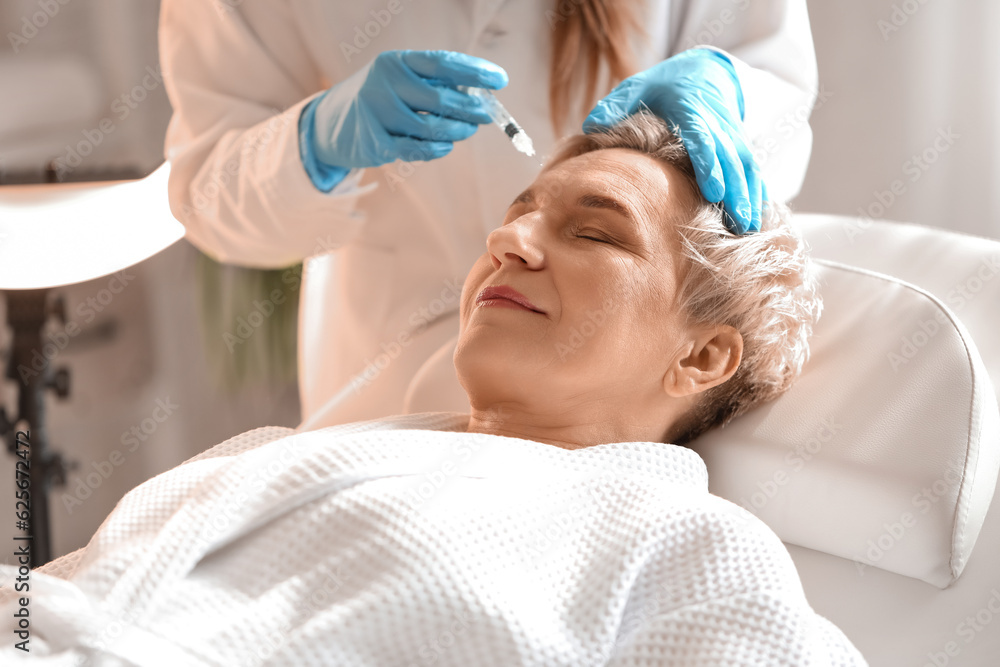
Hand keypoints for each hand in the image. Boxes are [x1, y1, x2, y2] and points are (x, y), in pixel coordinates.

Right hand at [301, 50, 507, 187]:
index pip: (442, 63)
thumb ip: (433, 84)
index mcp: (396, 61)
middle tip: (487, 115)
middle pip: (441, 98)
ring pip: (432, 127)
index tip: (500, 80)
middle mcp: (385, 84)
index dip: (475, 72)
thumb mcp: (400, 80)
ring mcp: (378, 114)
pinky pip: (417, 149)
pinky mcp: (375, 142)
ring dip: (458, 131)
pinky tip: (446, 145)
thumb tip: (479, 94)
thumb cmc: (380, 98)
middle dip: (471, 108)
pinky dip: (437, 149)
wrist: (331, 123)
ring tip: (467, 130)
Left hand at [583, 49, 761, 233]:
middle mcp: (718, 122)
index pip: (703, 139)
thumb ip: (615, 106)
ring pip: (746, 166)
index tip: (714, 191)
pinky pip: (753, 170)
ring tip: (749, 228)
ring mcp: (733, 135)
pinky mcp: (741, 146)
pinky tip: (757, 218)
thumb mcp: (637, 87)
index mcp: (691, 108)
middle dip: (737, 190)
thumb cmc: (663, 86)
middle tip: (739, 222)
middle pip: (731, 159)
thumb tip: (592, 125)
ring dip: (750, 196)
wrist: (707, 71)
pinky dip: (757, 193)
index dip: (710, 164)